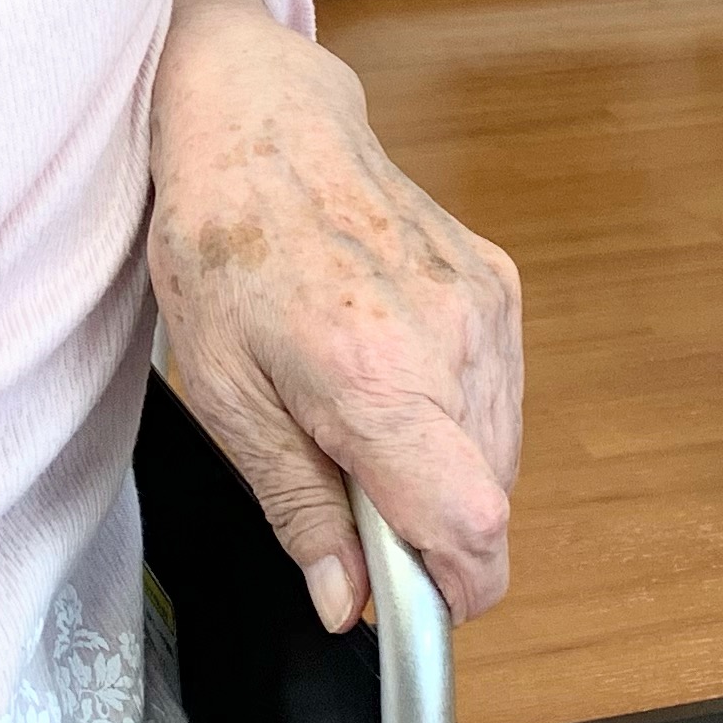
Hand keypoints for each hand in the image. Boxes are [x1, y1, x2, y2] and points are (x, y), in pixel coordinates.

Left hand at [148, 0, 522, 629]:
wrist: (261, 120)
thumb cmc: (222, 242)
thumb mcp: (223, 391)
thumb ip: (297, 505)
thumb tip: (346, 601)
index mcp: (377, 376)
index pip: (474, 525)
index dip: (452, 587)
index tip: (409, 601)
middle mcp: (452, 340)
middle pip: (487, 500)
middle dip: (426, 526)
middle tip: (343, 484)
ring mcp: (486, 306)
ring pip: (497, 451)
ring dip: (440, 467)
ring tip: (354, 410)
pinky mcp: (499, 284)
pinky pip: (498, 395)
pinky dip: (453, 413)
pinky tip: (387, 370)